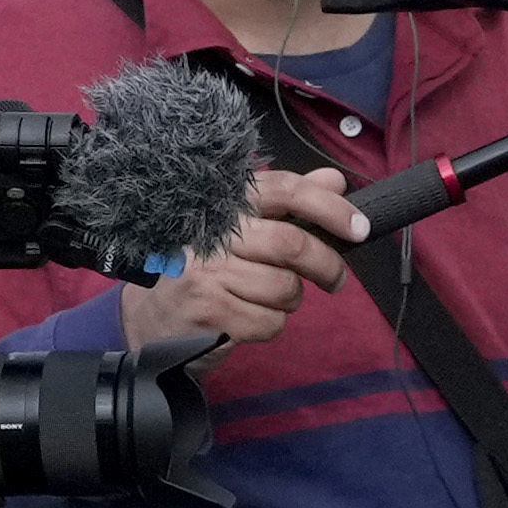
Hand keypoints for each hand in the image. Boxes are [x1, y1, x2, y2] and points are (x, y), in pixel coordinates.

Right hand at [127, 164, 366, 359]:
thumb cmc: (205, 272)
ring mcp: (207, 270)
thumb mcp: (243, 235)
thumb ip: (288, 207)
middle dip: (326, 266)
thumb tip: (335, 181)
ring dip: (289, 301)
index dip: (327, 206)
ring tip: (265, 300)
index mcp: (224, 206)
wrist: (149, 320)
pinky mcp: (208, 309)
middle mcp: (212, 232)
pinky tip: (245, 319)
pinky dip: (269, 326)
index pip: (282, 189)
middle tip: (335, 281)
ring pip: (285, 288)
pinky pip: (270, 322)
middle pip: (291, 243)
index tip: (358, 227)